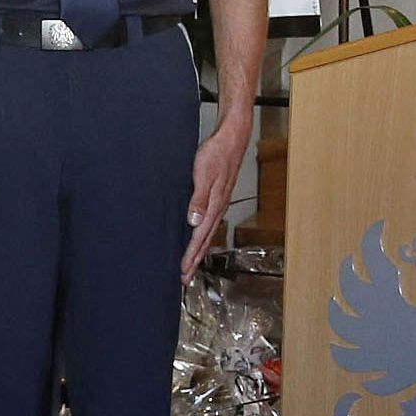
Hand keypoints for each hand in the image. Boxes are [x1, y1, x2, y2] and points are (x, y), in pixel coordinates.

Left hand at [182, 111, 252, 279]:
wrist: (232, 138)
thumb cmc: (217, 153)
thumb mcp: (204, 175)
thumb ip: (198, 199)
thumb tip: (194, 222)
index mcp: (214, 205)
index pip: (200, 237)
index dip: (191, 256)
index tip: (183, 271)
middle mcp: (218, 207)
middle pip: (205, 240)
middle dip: (195, 260)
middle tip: (184, 278)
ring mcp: (219, 203)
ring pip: (208, 233)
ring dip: (198, 251)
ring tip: (191, 265)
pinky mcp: (218, 197)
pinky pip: (210, 223)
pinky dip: (202, 236)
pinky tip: (198, 238)